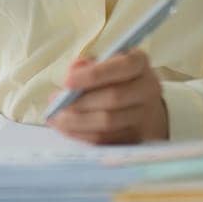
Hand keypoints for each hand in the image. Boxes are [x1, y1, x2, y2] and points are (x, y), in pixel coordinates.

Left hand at [46, 48, 168, 144]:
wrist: (144, 103)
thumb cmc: (117, 76)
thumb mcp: (105, 61)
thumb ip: (89, 64)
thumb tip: (73, 71)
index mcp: (140, 63)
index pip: (122, 66)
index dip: (94, 75)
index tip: (66, 81)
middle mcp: (148, 88)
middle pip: (114, 98)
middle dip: (80, 102)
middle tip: (55, 104)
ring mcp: (144, 116)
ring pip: (109, 122)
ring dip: (77, 122)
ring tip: (56, 118)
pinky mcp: (136, 137)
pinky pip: (107, 140)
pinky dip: (83, 135)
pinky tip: (67, 129)